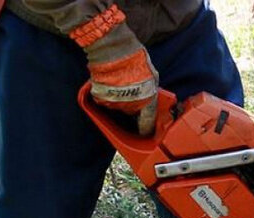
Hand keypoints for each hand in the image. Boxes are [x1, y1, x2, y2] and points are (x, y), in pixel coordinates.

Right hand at [69, 5, 158, 135]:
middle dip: (134, 106)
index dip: (147, 127)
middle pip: (133, 112)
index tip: (146, 131)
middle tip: (133, 90)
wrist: (113, 49)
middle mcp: (131, 106)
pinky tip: (110, 82)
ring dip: (121, 99)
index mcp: (147, 101)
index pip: (148, 122)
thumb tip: (153, 94)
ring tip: (121, 82)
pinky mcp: (101, 97)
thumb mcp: (153, 75)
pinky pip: (106, 100)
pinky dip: (108, 94)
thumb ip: (152, 89)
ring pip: (119, 106)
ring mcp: (115, 103)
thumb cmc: (135, 58)